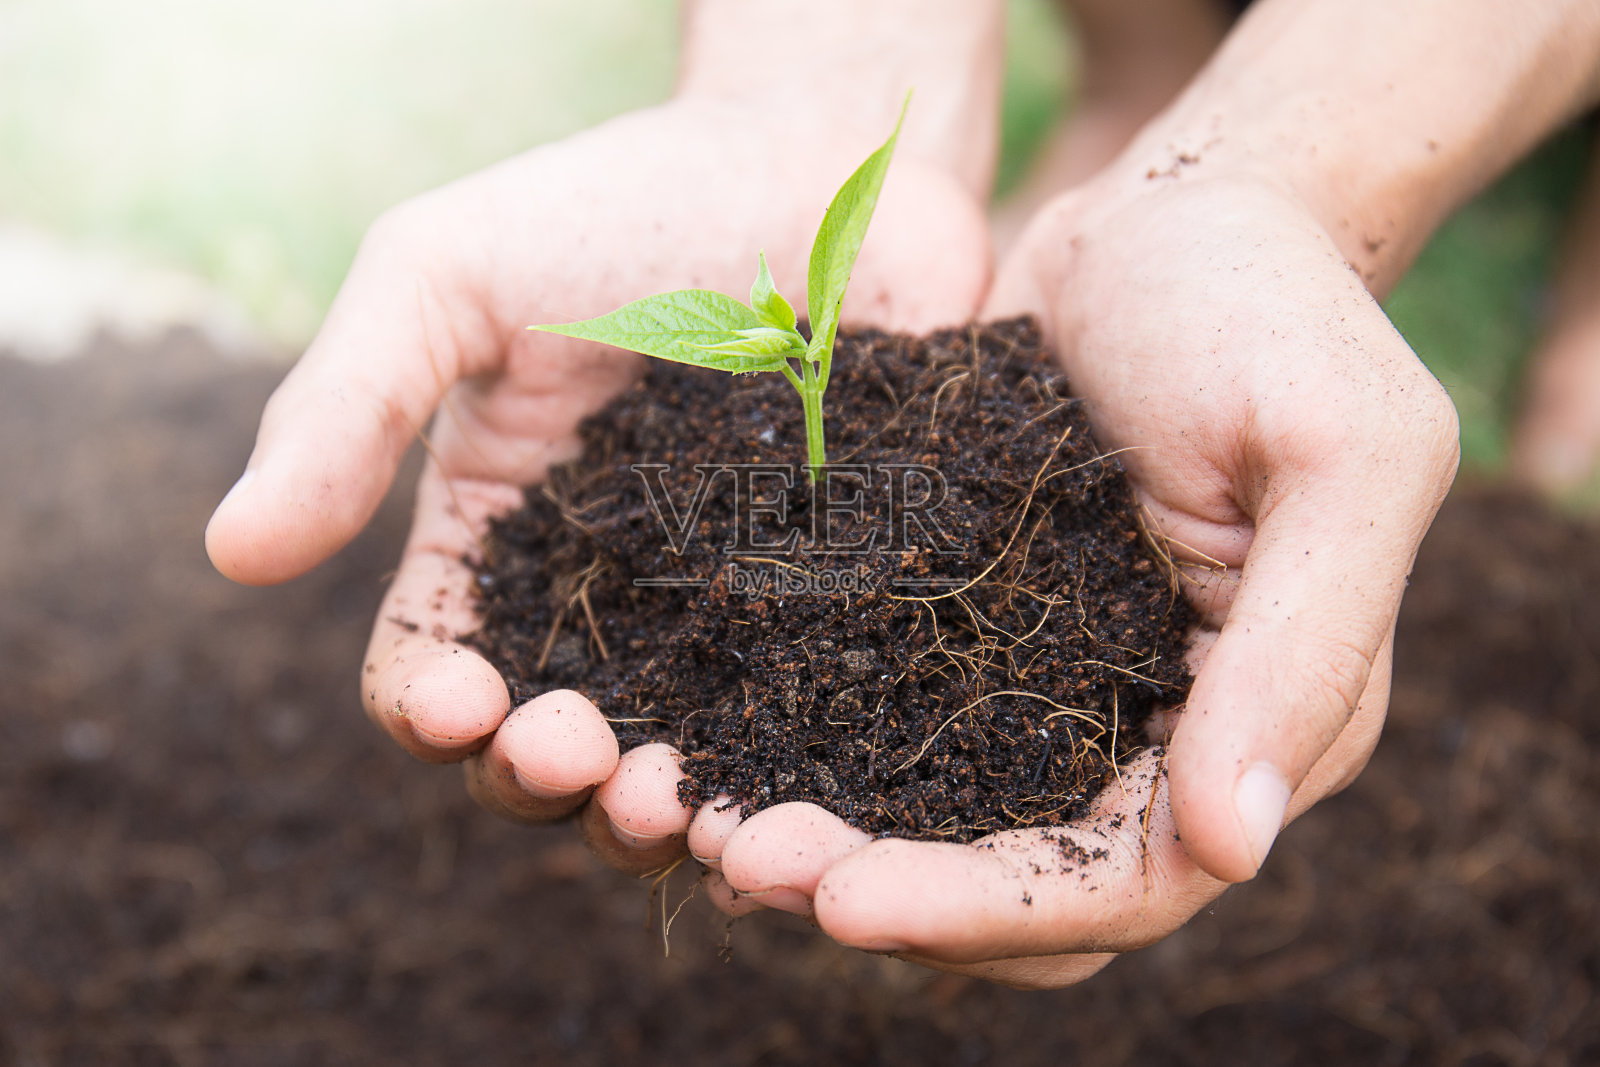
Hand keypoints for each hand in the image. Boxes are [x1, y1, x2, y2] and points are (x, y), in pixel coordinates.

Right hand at [204, 94, 992, 831]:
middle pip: (541, 751)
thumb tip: (232, 552)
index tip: (463, 701)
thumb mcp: (448, 276)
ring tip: (670, 805)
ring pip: (665, 771)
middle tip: (581, 757)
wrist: (813, 172)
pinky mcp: (829, 618)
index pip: (428, 671)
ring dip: (649, 817)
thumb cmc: (614, 212)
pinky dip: (783, 784)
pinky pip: (804, 732)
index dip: (429, 710)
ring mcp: (718, 622)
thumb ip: (347, 405)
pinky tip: (789, 796)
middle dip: (542, 777)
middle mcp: (597, 605)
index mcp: (489, 540)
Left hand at [680, 173, 1459, 987]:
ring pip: (944, 832)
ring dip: (833, 846)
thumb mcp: (1336, 454)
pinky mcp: (973, 630)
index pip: (1124, 882)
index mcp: (1260, 726)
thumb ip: (1303, 654)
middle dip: (887, 898)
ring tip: (704, 825)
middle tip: (743, 861)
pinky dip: (812, 754)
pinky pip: (893, 729)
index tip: (842, 900)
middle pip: (1016, 889)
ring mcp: (1058, 689)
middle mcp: (1155, 736)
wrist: (1172, 212)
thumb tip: (1235, 850)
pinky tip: (714, 748)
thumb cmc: (1270, 308)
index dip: (986, 910)